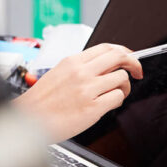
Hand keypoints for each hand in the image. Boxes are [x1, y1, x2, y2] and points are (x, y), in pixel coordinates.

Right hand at [15, 44, 142, 141]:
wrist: (29, 119)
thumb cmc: (42, 100)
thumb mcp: (58, 73)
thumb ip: (80, 68)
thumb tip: (104, 66)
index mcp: (73, 61)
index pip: (107, 48)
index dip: (124, 51)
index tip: (129, 58)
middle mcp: (81, 72)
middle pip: (119, 57)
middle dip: (134, 63)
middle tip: (137, 71)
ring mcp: (87, 89)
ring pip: (122, 78)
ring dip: (124, 87)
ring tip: (116, 93)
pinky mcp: (92, 108)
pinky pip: (117, 98)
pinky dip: (117, 101)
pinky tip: (108, 104)